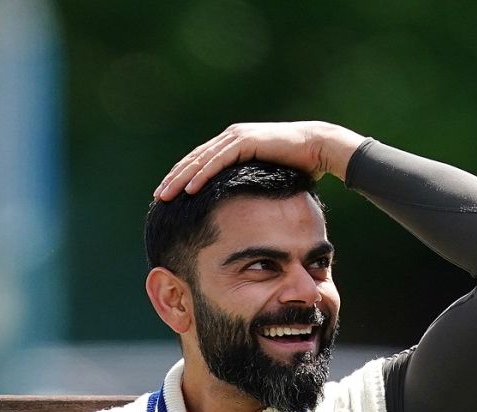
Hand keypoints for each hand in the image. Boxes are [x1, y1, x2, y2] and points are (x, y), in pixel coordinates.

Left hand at [155, 121, 363, 200]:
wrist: (319, 148)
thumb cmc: (298, 167)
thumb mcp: (266, 181)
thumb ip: (250, 188)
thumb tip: (243, 209)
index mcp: (232, 146)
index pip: (200, 163)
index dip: (182, 179)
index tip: (168, 196)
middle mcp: (231, 139)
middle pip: (194, 160)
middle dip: (174, 179)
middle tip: (157, 197)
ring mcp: (236, 138)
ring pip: (201, 160)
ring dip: (181, 178)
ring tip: (165, 195)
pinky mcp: (245, 141)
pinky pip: (217, 161)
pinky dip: (202, 175)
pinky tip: (188, 189)